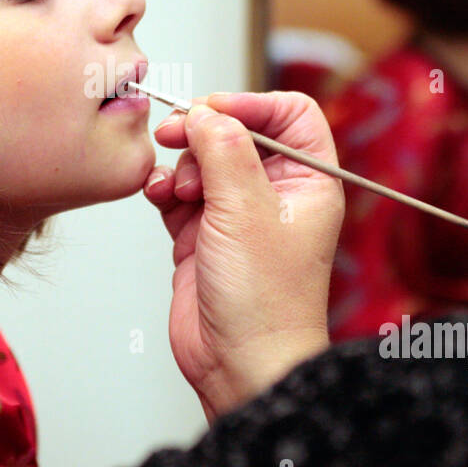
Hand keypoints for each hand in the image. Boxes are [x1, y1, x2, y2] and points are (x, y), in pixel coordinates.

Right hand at [143, 91, 342, 421]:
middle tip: (176, 133)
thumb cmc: (266, 303)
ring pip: (203, 160)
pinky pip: (178, 192)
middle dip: (203, 130)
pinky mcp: (203, 235)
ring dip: (182, 165)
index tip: (213, 109)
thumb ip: (223, 150)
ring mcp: (237, 213)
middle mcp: (275, 192)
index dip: (250, 102)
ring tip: (177, 188)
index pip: (288, 113)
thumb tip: (203, 112)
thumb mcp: (245, 210)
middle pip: (237, 131)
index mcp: (309, 181)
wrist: (239, 364)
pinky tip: (159, 197)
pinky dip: (164, 189)